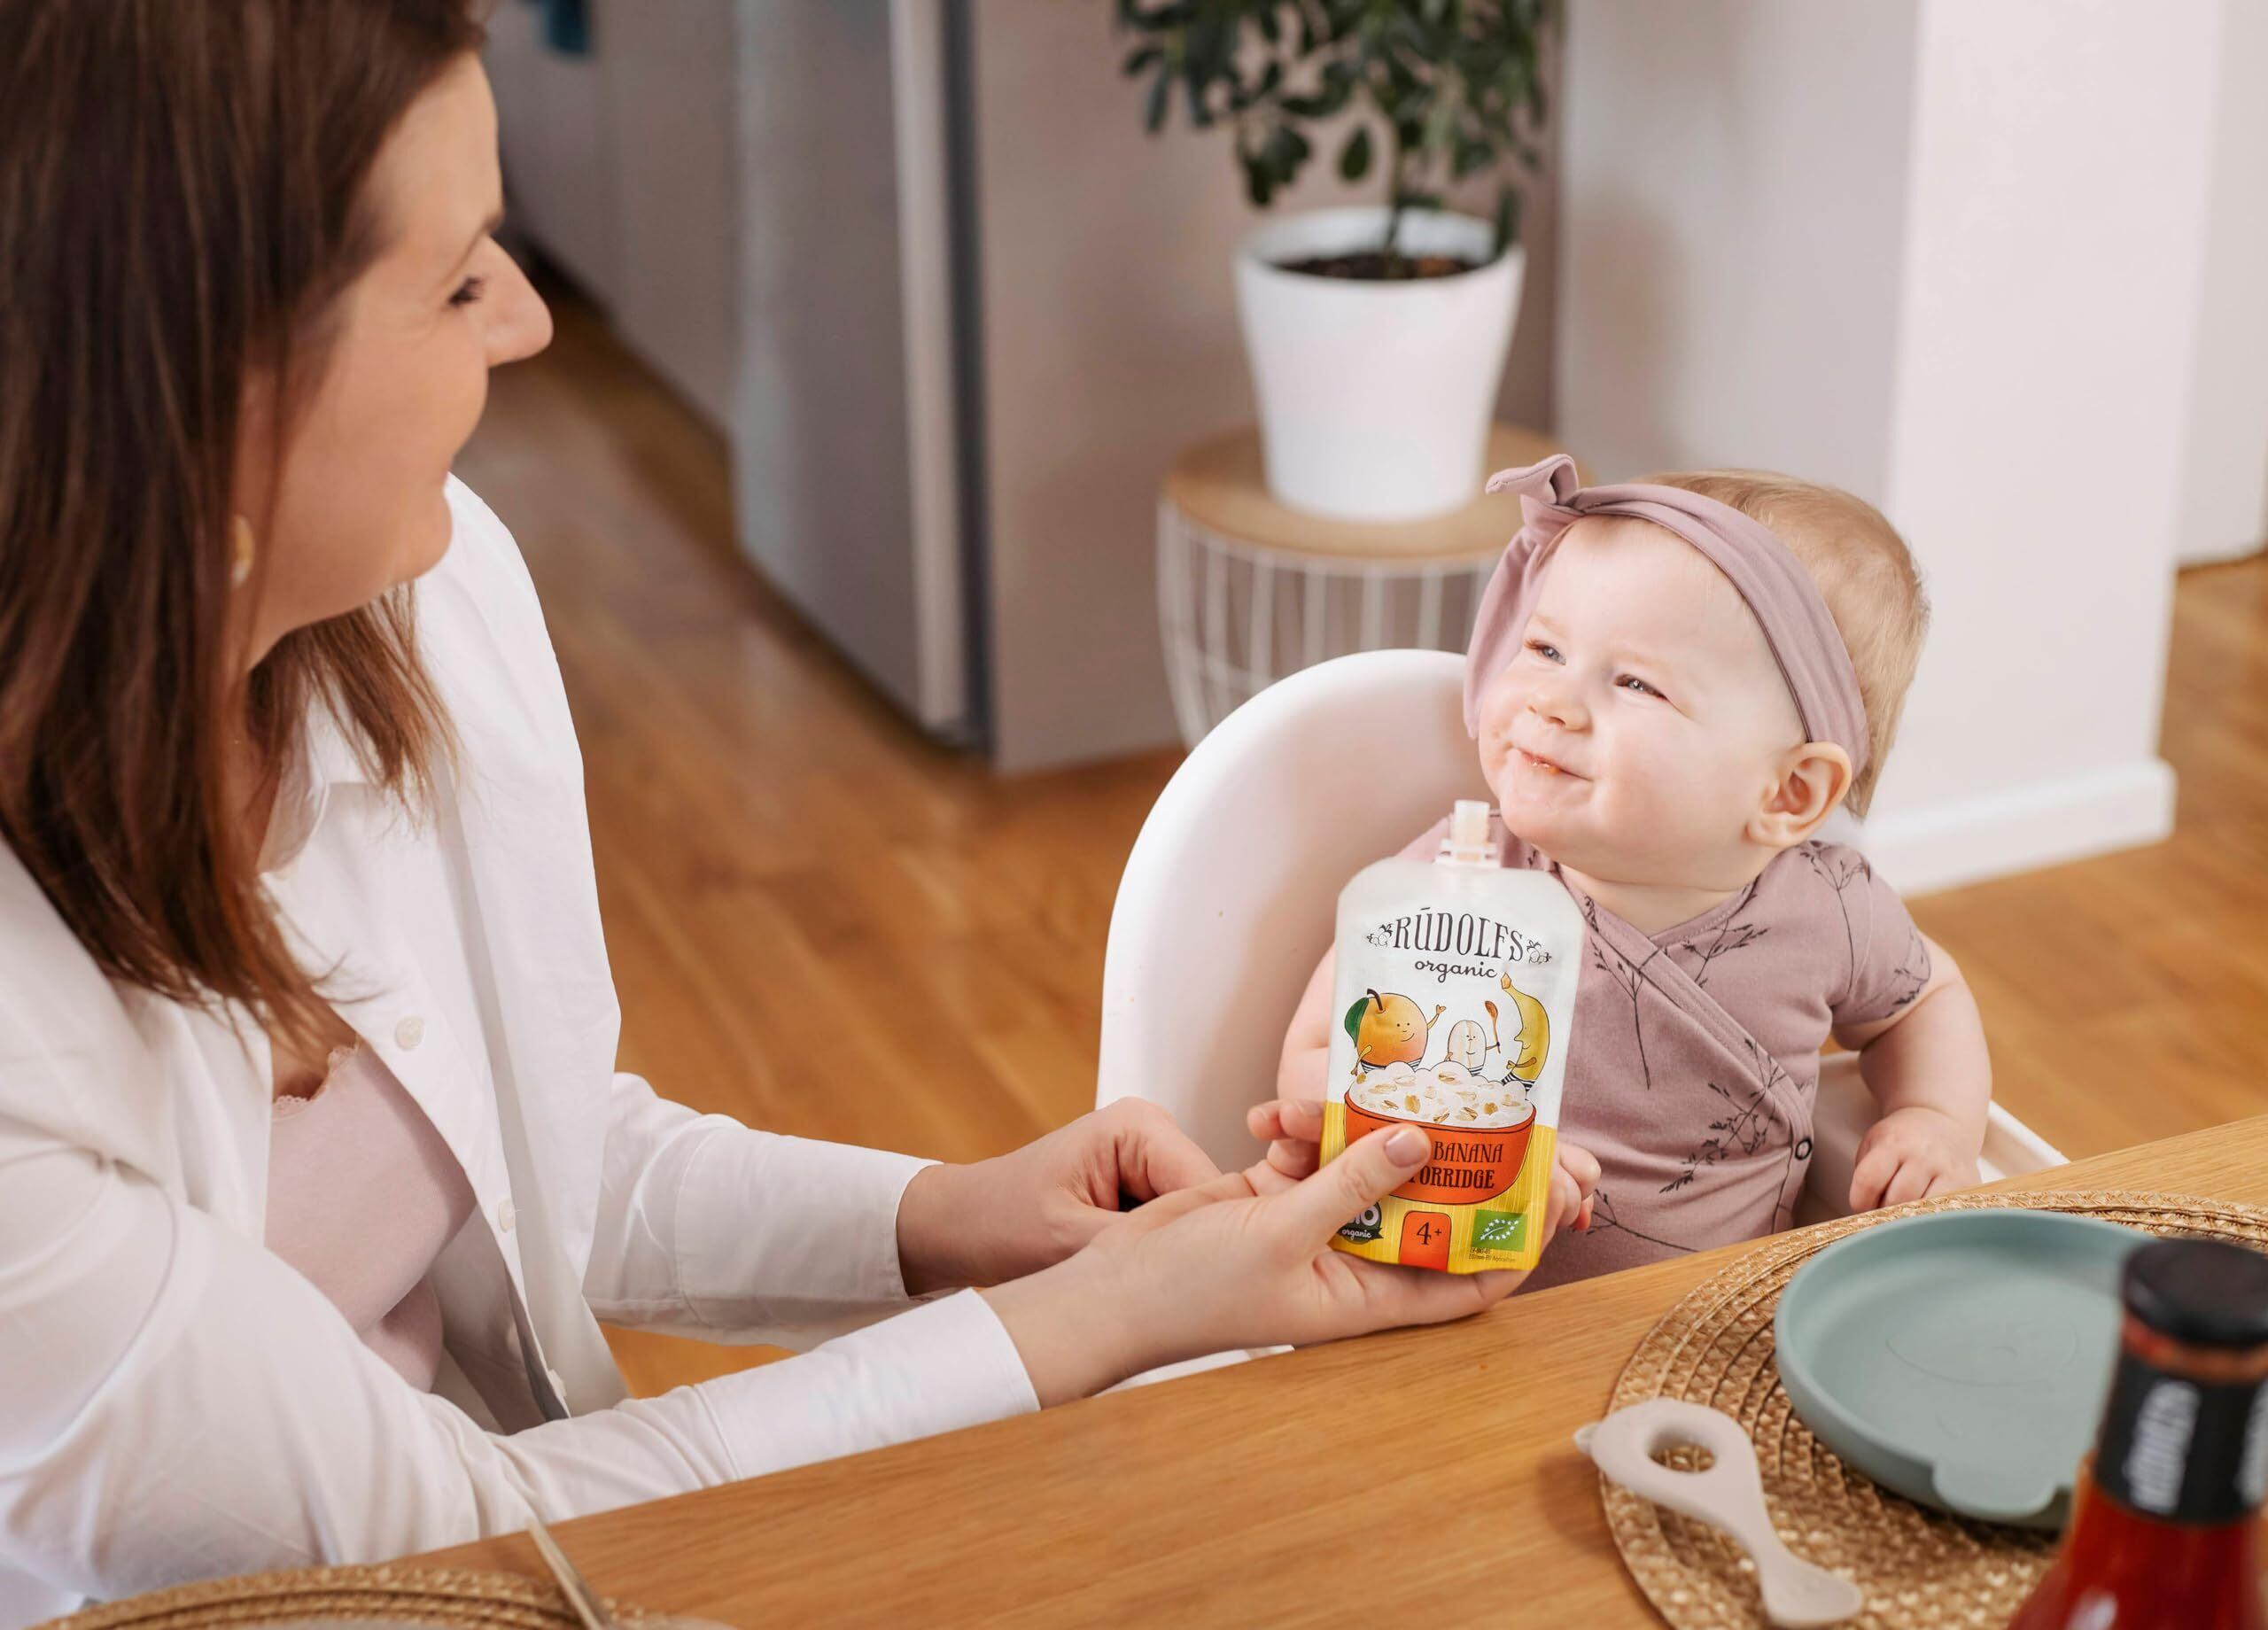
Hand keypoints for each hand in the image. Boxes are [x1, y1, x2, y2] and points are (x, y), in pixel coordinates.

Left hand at [895, 1099, 1219, 1293]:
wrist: (958, 1229)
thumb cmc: (997, 1222)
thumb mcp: (1073, 1240)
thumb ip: (1146, 1246)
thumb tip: (1208, 1264)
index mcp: (1139, 1125)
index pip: (1212, 1187)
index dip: (1211, 1242)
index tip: (1195, 1286)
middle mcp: (1152, 1134)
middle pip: (1211, 1204)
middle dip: (1189, 1250)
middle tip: (1151, 1290)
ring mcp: (1149, 1162)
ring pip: (1197, 1222)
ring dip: (1172, 1257)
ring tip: (1131, 1283)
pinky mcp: (1143, 1189)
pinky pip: (1175, 1229)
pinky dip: (1158, 1258)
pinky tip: (1130, 1278)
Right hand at [981, 1123, 1589, 1405]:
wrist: (1112, 1287)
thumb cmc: (1193, 1291)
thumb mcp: (1281, 1235)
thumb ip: (1351, 1184)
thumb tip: (1420, 1139)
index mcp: (1368, 1300)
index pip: (1467, 1280)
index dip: (1514, 1242)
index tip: (1550, 1191)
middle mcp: (1353, 1264)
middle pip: (1427, 1214)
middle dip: (1456, 1166)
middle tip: (1495, 1109)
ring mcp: (1316, 1225)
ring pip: (1371, 1170)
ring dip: (1371, 1130)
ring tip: (1386, 1088)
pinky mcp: (1277, 1193)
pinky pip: (1316, 1151)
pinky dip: (1307, 1127)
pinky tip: (1284, 1112)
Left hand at [1848, 1105, 1980, 1211]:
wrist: (1943, 1122)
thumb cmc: (1901, 1141)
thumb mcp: (1874, 1144)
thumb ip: (1865, 1175)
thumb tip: (1863, 1215)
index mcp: (1893, 1144)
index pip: (1869, 1180)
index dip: (1860, 1201)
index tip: (1861, 1206)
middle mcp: (1923, 1155)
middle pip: (1897, 1200)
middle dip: (1885, 1214)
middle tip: (1883, 1215)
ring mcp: (1949, 1170)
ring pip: (1923, 1210)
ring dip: (1909, 1221)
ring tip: (1904, 1215)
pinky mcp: (1969, 1184)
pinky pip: (1946, 1213)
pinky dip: (1933, 1221)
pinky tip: (1925, 1215)